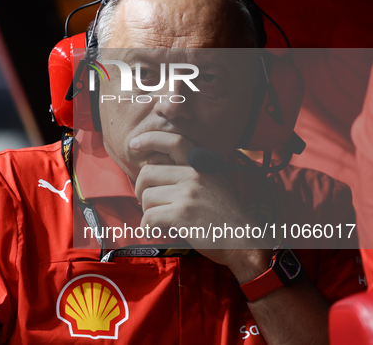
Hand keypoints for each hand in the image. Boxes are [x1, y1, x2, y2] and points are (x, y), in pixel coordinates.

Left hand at [131, 131, 269, 269]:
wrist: (243, 240)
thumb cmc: (224, 215)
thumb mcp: (212, 183)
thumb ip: (187, 172)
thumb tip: (152, 162)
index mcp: (201, 165)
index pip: (174, 141)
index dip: (151, 138)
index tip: (134, 143)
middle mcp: (194, 174)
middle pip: (148, 172)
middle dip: (140, 190)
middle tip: (146, 204)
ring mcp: (188, 193)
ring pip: (146, 197)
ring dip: (146, 211)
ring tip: (157, 221)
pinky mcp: (182, 214)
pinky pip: (149, 217)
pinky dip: (147, 227)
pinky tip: (154, 232)